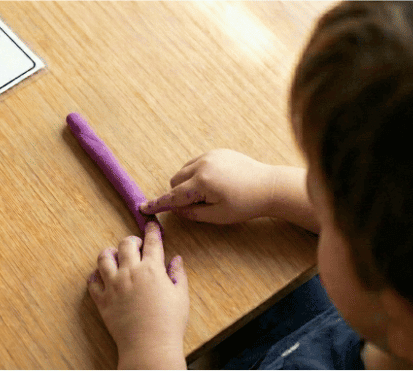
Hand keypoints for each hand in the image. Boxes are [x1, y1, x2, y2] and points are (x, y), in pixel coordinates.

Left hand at [88, 222, 188, 368]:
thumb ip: (178, 274)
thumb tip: (176, 259)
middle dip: (131, 240)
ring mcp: (114, 285)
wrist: (149, 346)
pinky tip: (100, 278)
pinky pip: (92, 282)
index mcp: (152, 269)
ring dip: (109, 253)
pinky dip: (95, 277)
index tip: (152, 225)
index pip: (152, 242)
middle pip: (125, 244)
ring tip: (114, 256)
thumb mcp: (181, 296)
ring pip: (103, 258)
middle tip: (135, 245)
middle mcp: (130, 272)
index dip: (152, 231)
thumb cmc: (170, 323)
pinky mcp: (102, 300)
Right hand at [140, 149, 274, 223]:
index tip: (143, 208)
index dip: (157, 204)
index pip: (173, 196)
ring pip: (185, 170)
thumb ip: (193, 213)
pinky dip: (197, 173)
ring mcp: (210, 156)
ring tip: (210, 194)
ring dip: (187, 183)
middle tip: (198, 204)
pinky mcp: (217, 152)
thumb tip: (177, 209)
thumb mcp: (218, 216)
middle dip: (179, 193)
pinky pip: (196, 163)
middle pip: (176, 180)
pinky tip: (215, 182)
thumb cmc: (246, 205)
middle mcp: (202, 165)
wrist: (269, 186)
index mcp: (202, 183)